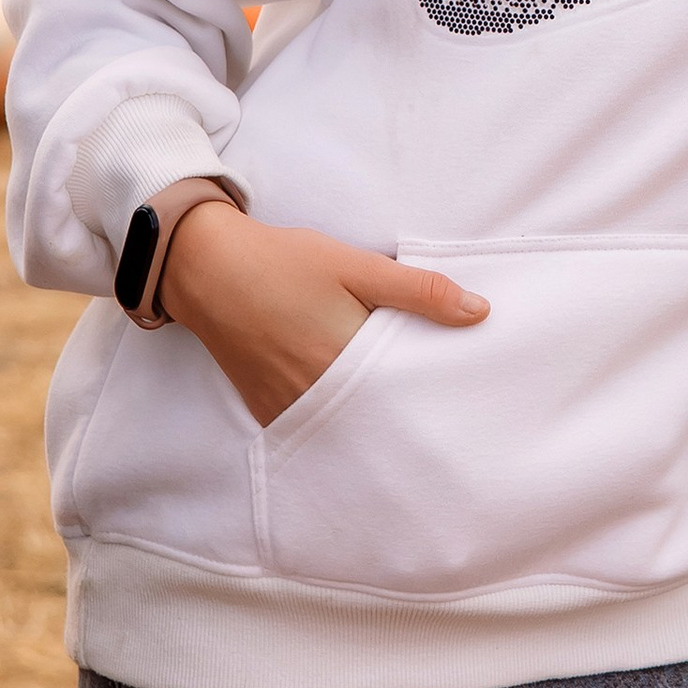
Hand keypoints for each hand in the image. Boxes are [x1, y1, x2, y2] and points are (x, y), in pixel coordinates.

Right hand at [159, 194, 487, 426]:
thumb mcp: (358, 266)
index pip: (407, 390)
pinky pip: (314, 426)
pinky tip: (357, 410)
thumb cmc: (285, 262)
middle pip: (379, 415)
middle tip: (441, 408)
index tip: (459, 391)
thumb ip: (419, 292)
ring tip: (405, 412)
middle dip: (408, 412)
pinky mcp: (268, 408)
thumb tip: (480, 313)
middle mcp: (318, 394)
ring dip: (373, 419)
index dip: (434, 391)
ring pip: (347, 425)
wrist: (207, 268)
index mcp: (346, 360)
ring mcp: (289, 406)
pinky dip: (337, 420)